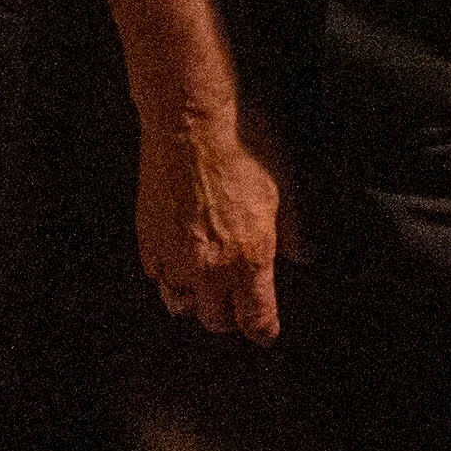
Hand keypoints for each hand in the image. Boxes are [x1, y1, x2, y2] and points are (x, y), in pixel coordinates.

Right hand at [137, 102, 298, 342]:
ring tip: (206, 286)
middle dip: (230, 317)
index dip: (264, 331)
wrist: (190, 119)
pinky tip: (179, 259)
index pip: (257, 321)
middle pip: (216, 321)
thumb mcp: (285, 186)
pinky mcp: (148, 238)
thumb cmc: (242, 144)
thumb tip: (303, 254)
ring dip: (195, 301)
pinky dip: (168, 274)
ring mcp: (173, 256)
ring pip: (180, 304)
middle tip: (239, 302)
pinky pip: (155, 275)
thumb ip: (294, 231)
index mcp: (249, 260)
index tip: (267, 331)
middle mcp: (209, 268)